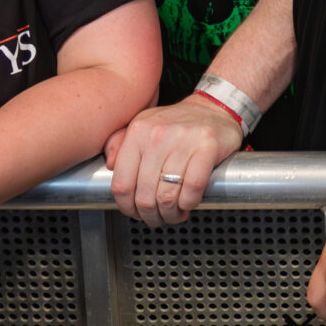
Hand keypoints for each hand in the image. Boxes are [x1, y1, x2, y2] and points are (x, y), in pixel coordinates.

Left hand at [106, 96, 246, 227]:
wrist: (214, 108)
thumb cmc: (178, 123)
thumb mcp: (144, 126)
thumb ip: (121, 144)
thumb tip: (111, 166)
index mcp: (138, 132)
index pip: (121, 184)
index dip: (127, 208)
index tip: (135, 213)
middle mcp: (157, 135)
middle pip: (144, 196)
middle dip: (151, 216)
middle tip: (158, 218)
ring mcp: (183, 140)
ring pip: (167, 196)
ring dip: (171, 214)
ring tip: (175, 213)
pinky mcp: (208, 146)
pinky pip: (192, 189)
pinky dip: (189, 203)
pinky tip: (189, 202)